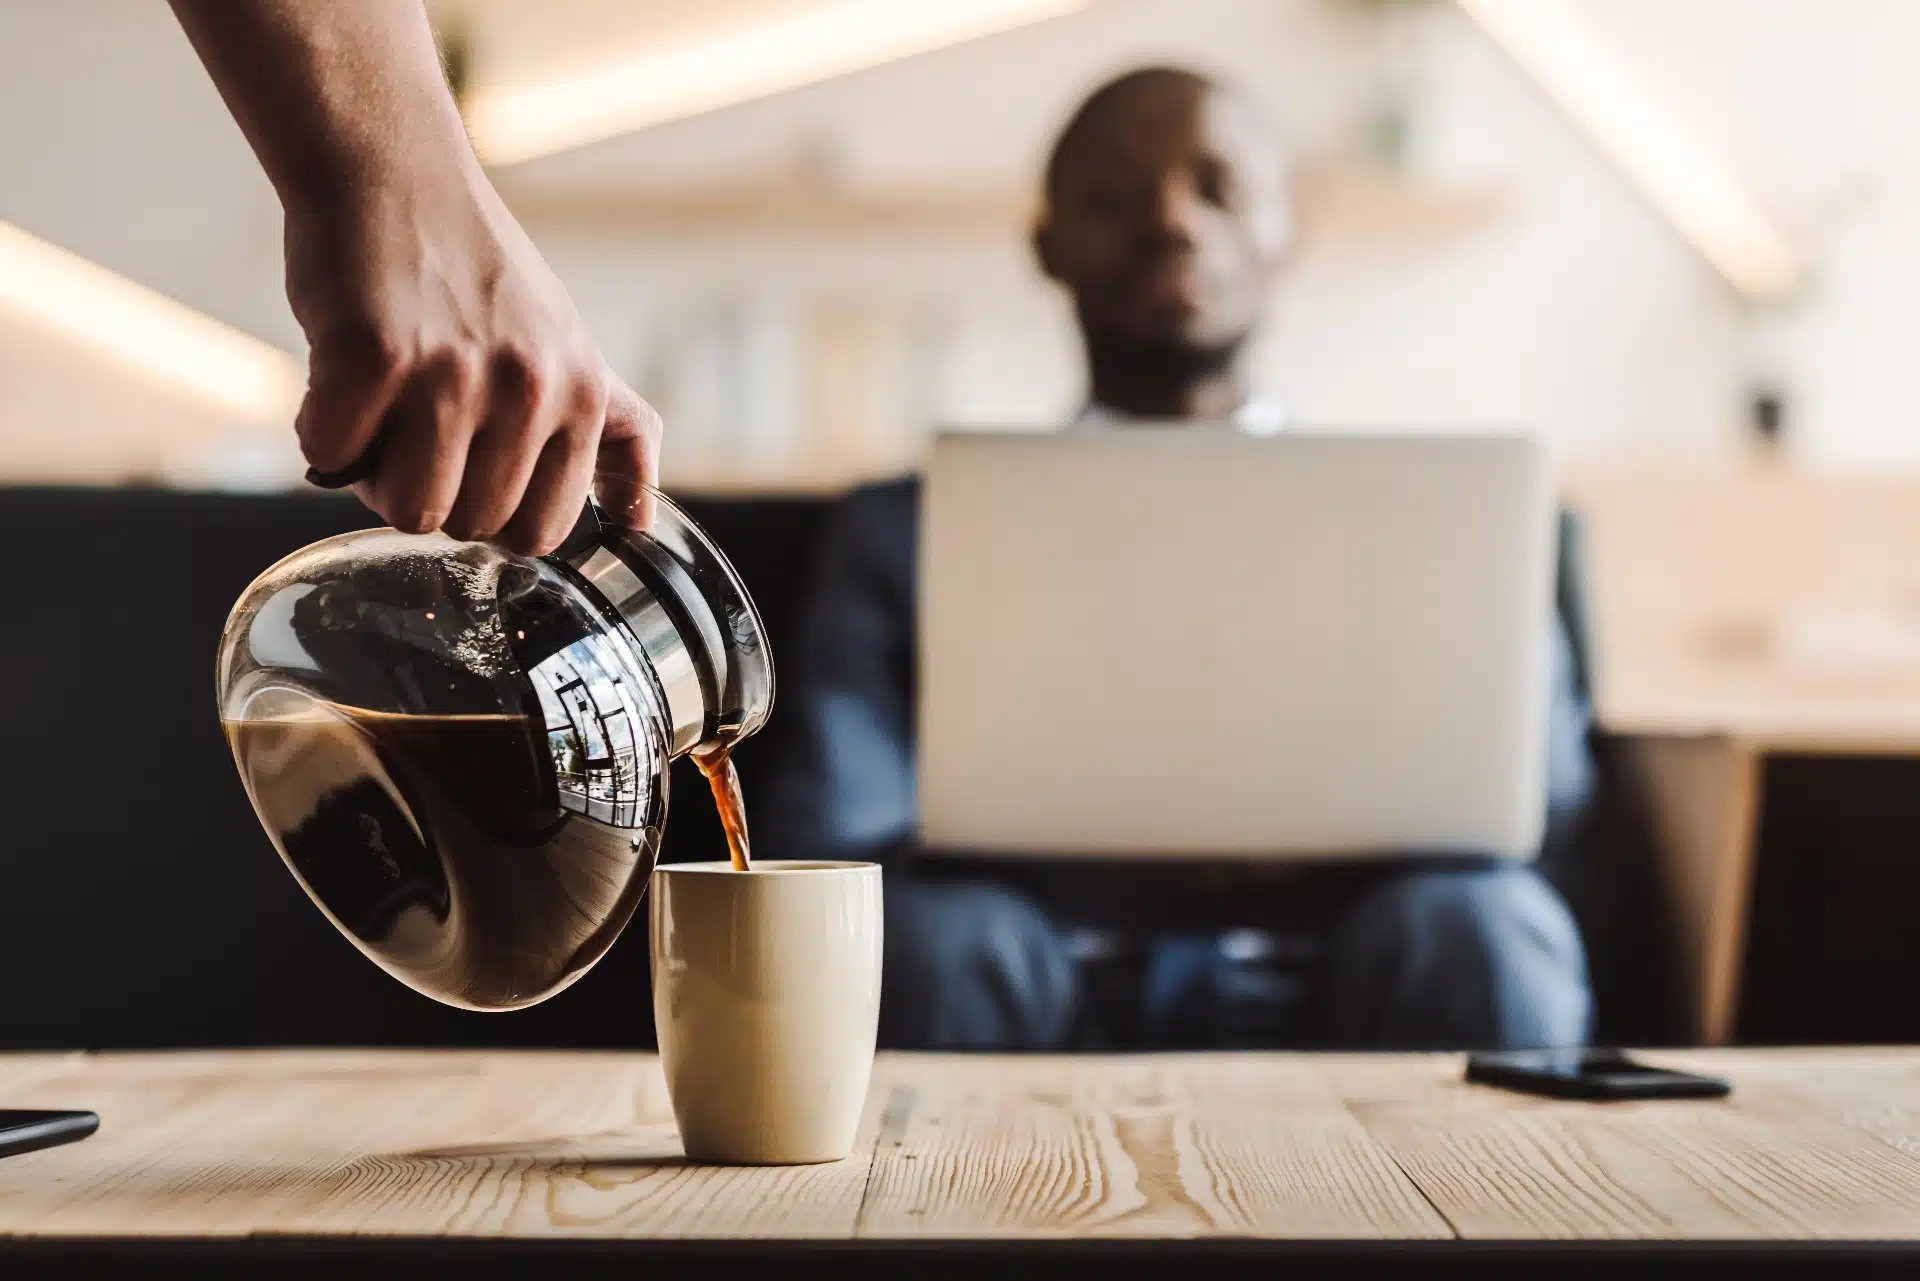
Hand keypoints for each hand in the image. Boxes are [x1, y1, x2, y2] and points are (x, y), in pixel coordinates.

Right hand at [285, 159, 660, 553]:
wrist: (393, 171)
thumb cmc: (474, 269)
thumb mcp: (570, 345)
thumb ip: (608, 430)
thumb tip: (639, 517)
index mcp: (584, 394)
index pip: (542, 529)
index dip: (490, 514)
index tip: (467, 468)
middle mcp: (531, 389)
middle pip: (471, 526)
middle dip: (430, 494)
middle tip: (412, 428)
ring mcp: (455, 374)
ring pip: (409, 509)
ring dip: (374, 475)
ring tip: (379, 411)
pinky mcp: (377, 357)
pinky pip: (334, 455)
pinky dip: (322, 431)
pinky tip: (338, 382)